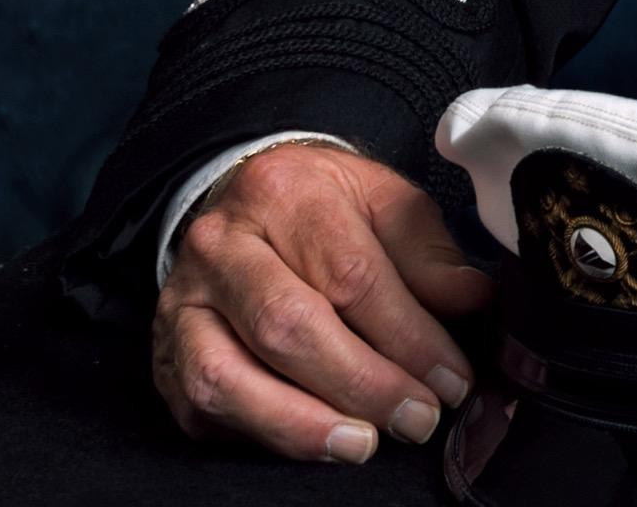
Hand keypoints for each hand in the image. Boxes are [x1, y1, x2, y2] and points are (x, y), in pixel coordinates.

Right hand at [151, 140, 494, 463]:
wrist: (241, 204)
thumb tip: (472, 300)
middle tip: (416, 419)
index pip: (350, 273)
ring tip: (362, 444)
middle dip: (361, 384)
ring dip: (300, 424)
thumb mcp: (382, 200)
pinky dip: (258, 436)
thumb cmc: (322, 207)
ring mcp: (182, 305)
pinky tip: (310, 442)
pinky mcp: (164, 357)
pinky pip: (202, 411)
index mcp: (283, 191)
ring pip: (228, 378)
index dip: (407, 335)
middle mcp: (220, 246)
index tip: (451, 379)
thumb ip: (427, 251)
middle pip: (288, 326)